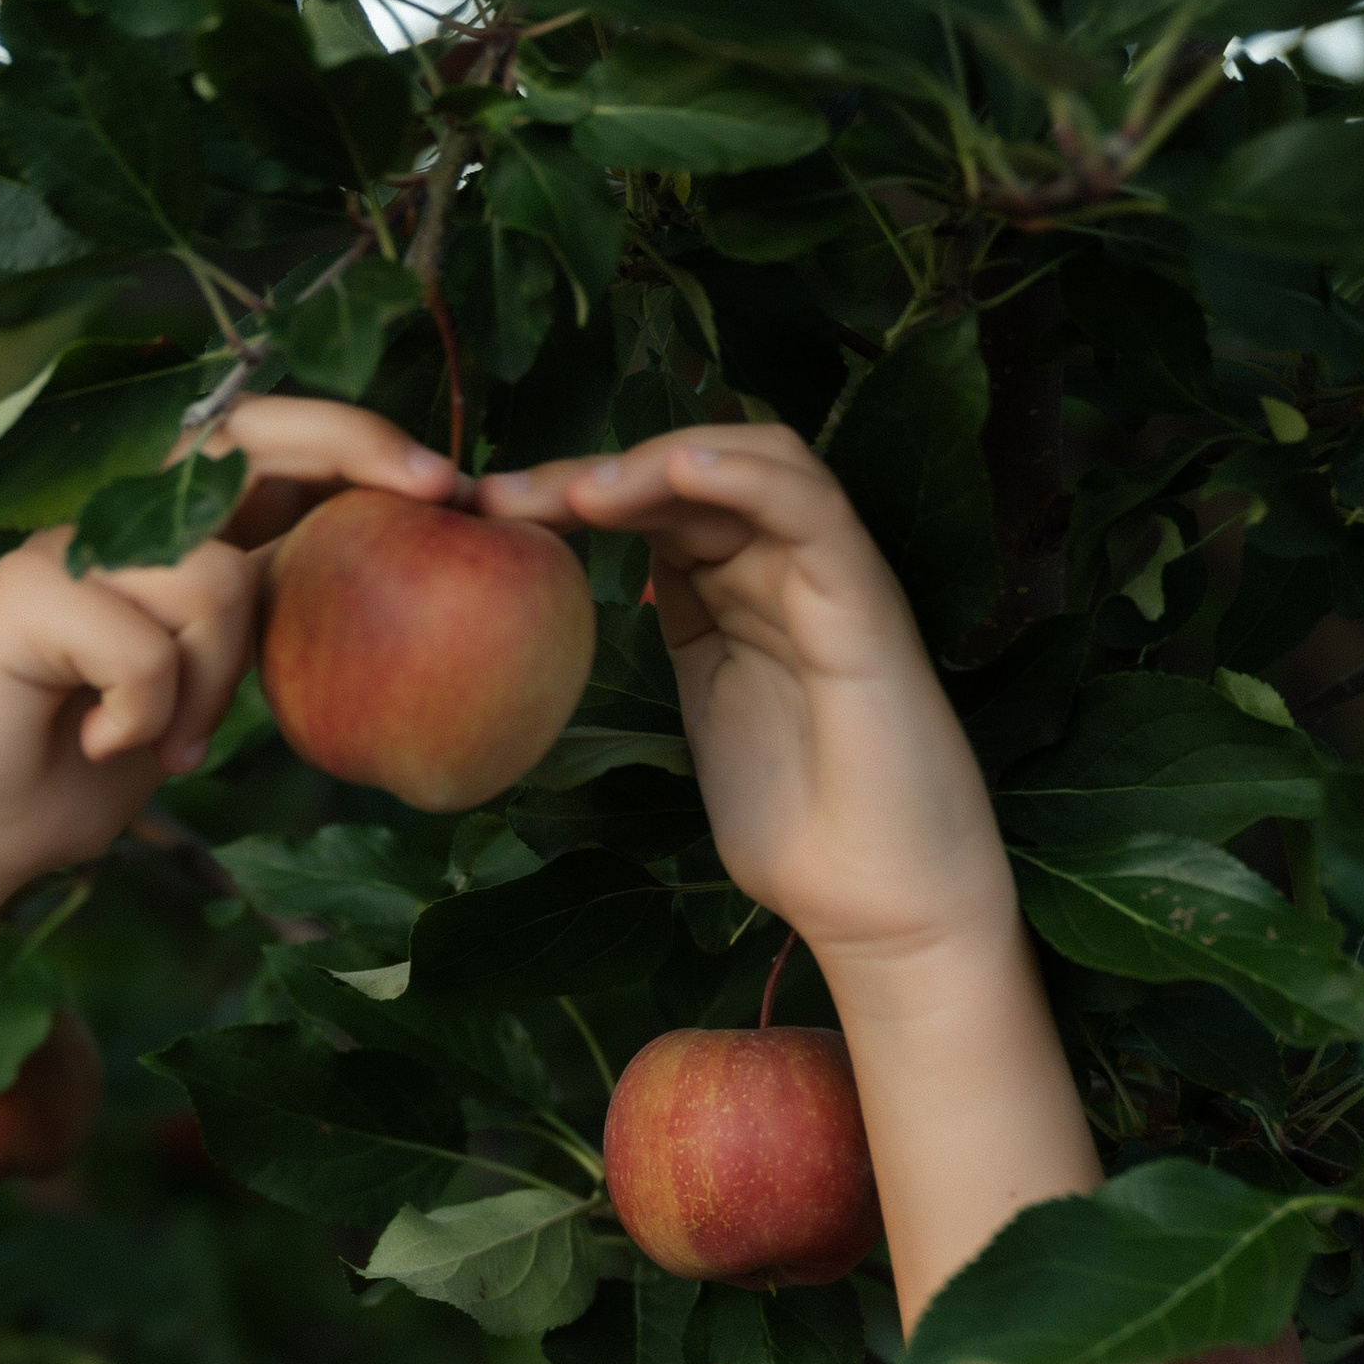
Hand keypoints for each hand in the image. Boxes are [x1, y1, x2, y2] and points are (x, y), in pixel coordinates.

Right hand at [0, 399, 456, 929]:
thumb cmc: (75, 773)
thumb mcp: (195, 699)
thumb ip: (256, 639)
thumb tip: (379, 604)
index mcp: (168, 543)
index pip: (271, 460)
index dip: (361, 451)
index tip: (459, 488)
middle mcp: (120, 523)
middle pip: (246, 434)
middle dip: (351, 444)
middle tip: (436, 490)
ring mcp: (69, 550)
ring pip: (210, 575)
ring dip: (213, 680)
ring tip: (168, 748)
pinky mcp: (22, 596)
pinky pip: (141, 641)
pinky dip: (147, 710)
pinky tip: (110, 748)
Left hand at [477, 426, 1011, 984]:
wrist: (878, 899)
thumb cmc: (798, 827)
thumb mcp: (706, 711)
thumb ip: (676, 639)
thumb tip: (593, 607)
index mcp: (740, 592)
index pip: (655, 509)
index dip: (572, 498)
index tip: (485, 517)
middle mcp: (784, 568)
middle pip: (688, 478)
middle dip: (591, 474)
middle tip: (501, 499)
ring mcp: (827, 578)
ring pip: (751, 467)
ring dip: (659, 464)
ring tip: (582, 490)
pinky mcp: (863, 603)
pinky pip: (812, 510)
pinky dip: (746, 478)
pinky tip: (679, 472)